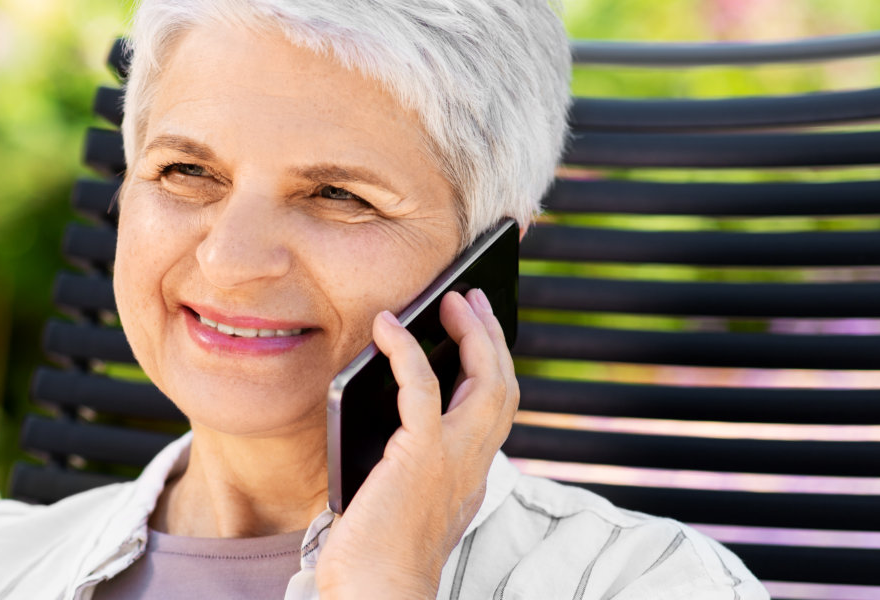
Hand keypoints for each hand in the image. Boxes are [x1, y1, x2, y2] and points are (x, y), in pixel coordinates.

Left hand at [315, 289, 519, 598]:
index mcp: (470, 480)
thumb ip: (407, 467)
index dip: (495, 371)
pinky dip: (406, 348)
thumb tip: (390, 430)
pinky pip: (419, 385)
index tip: (483, 338)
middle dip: (492, 338)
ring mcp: (452, 459)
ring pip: (484, 379)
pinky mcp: (421, 455)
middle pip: (503, 388)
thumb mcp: (402, 505)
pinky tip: (387, 325)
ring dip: (472, 333)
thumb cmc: (376, 562)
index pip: (497, 415)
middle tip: (472, 302)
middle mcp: (473, 467)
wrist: (378, 594)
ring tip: (452, 300)